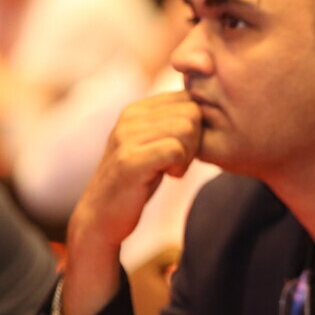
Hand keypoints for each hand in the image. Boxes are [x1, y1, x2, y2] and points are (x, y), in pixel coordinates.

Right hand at [63, 91, 202, 314]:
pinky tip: (167, 176)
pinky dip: (179, 166)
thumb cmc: (137, 182)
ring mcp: (127, 137)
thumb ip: (175, 124)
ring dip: (188, 155)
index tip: (183, 149)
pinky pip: (175, 149)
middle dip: (196, 141)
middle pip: (192, 112)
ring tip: (171, 169)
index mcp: (138, 109)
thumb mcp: (155, 145)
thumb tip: (212, 108)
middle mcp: (130, 116)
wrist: (102, 216)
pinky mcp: (129, 160)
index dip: (197, 127)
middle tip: (178, 163)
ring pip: (187, 128)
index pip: (190, 98)